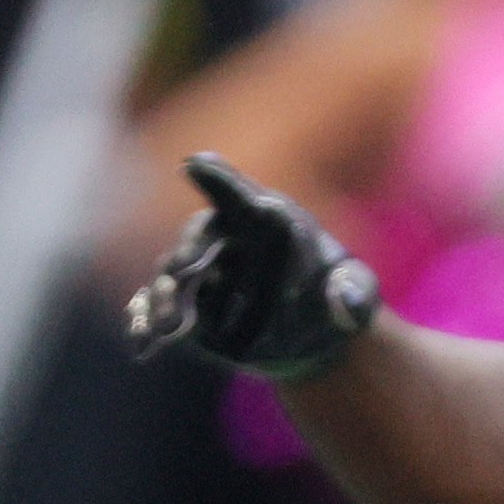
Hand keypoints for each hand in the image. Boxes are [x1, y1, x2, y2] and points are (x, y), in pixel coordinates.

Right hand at [123, 154, 381, 379]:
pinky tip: (147, 338)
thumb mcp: (357, 297)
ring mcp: (203, 273)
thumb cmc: (336, 300)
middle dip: (190, 252)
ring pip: (176, 275)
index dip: (218, 178)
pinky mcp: (189, 306)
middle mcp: (226, 239)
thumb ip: (355, 294)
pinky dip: (149, 320)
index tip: (196, 164)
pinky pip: (161, 308)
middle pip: (200, 236)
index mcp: (266, 221)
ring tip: (171, 323)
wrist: (312, 338)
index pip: (239, 195)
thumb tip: (346, 300)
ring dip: (169, 294)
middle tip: (186, 269)